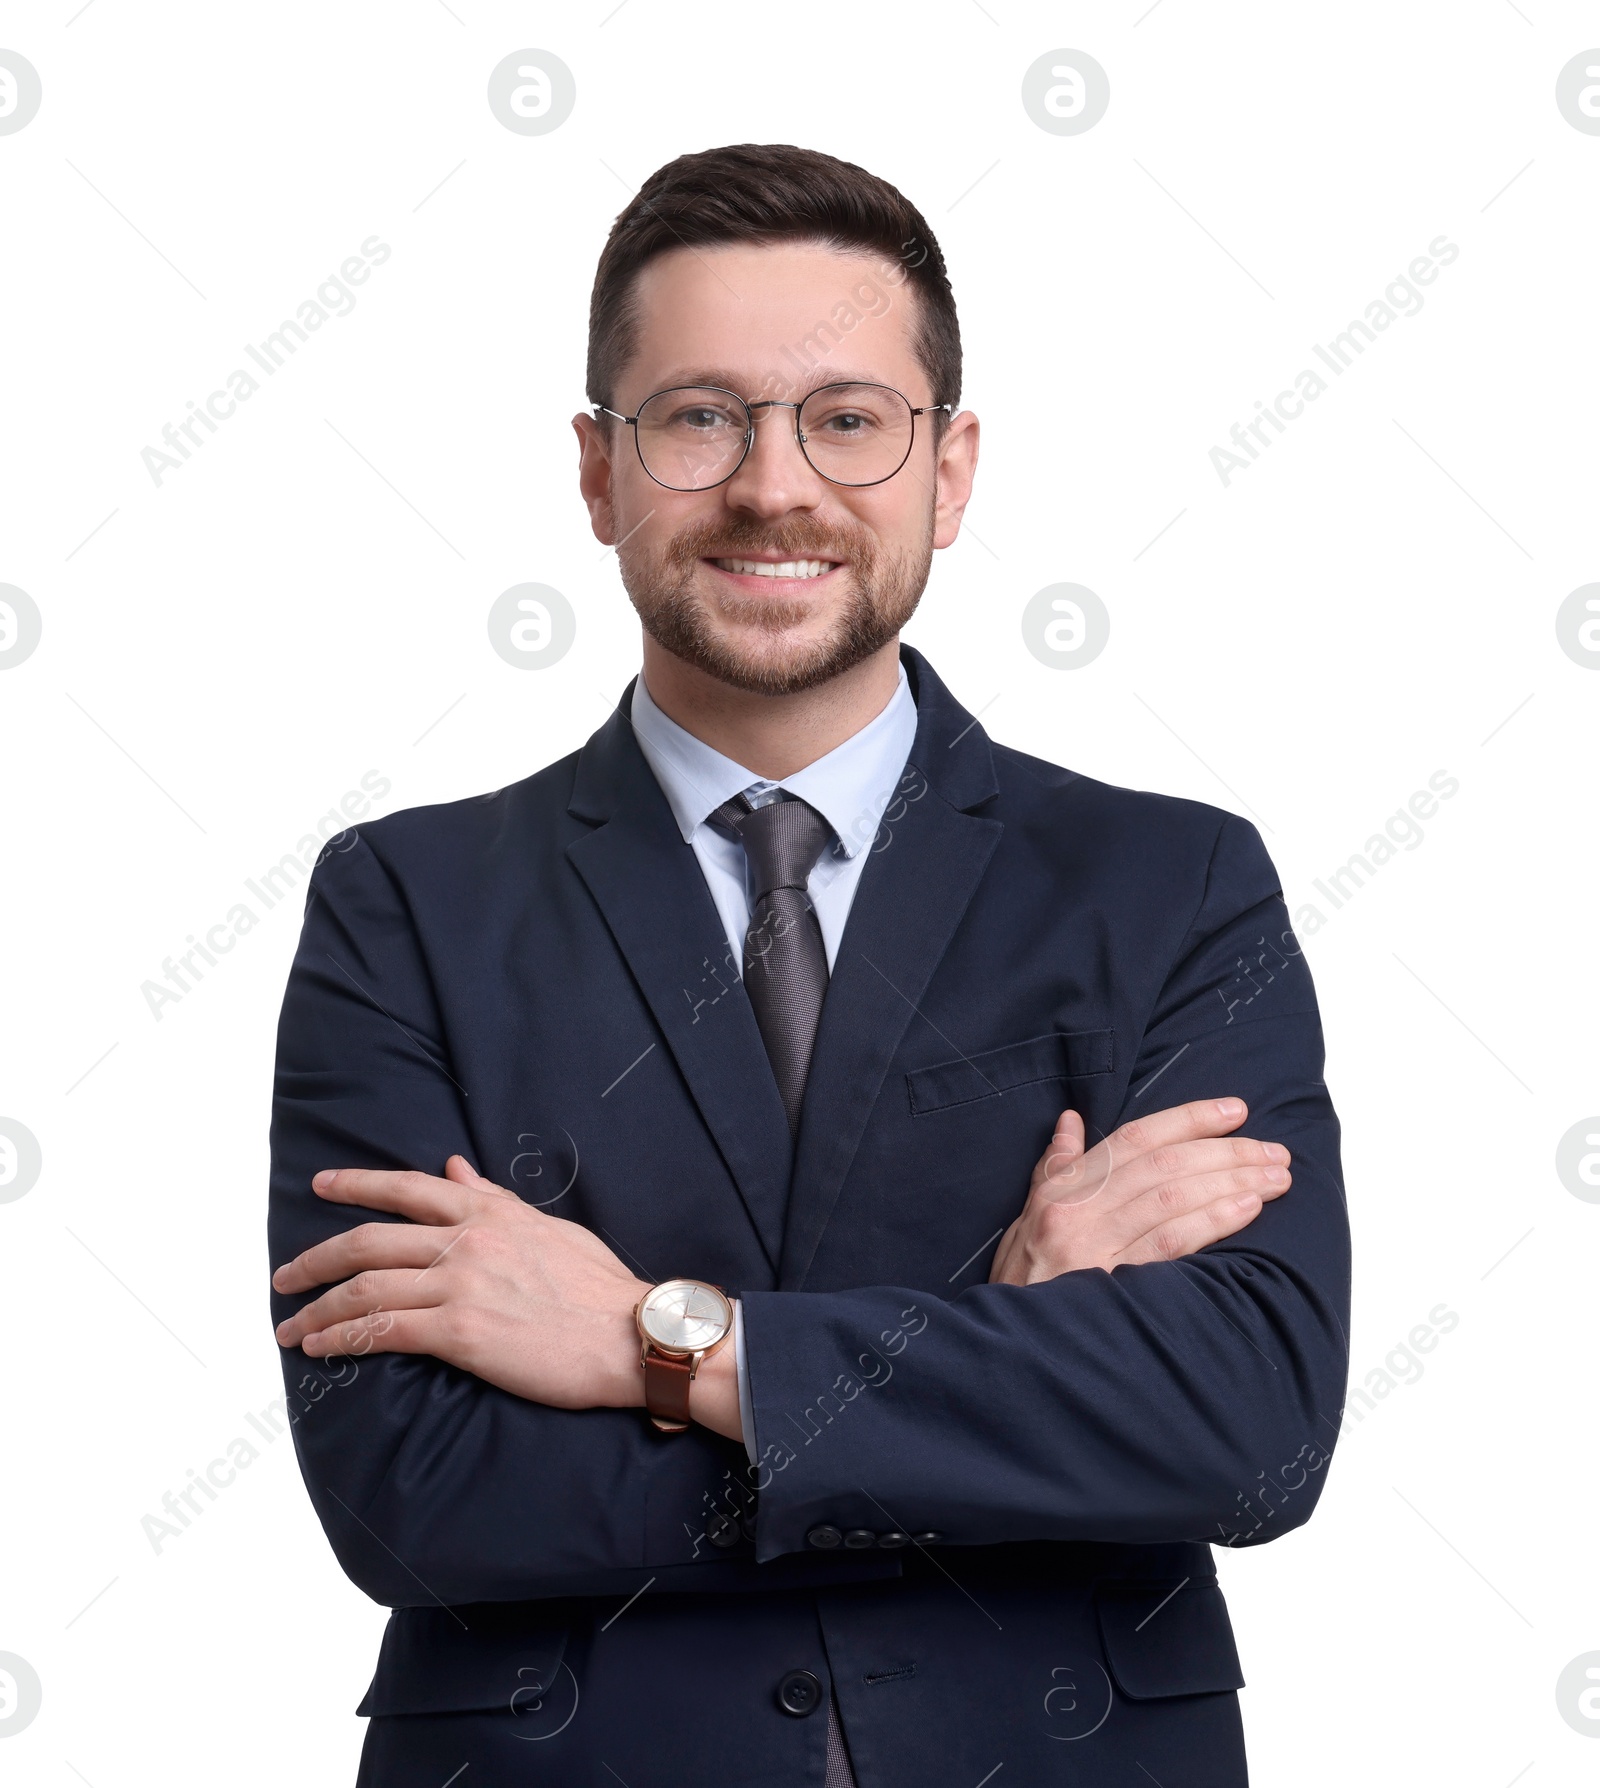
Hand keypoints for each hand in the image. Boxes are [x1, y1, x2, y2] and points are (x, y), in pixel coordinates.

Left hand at [273, 1156, 654, 1410]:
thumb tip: (455, 1170)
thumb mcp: (547, 1227)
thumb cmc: (598, 1286)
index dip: (357, 1183)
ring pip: (366, 1288)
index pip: (407, 1188)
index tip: (322, 1185)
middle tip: (284, 1277)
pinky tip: (323, 1349)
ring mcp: (460, 1284)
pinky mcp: (460, 1332)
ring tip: (292, 1327)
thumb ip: (494, 1199)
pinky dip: (344, 1339)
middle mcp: (466, 1240)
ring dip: (319, 1309)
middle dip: (316, 1260)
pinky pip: (383, 1331)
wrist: (627, 1334)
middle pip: (369, 1240)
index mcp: (487, 1212)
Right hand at [988, 1097, 1290, 1285]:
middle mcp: (1079, 1210)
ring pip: (1173, 1197)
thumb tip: (1071, 1122)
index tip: (1234, 1111)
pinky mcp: (1116, 1284)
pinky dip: (1212, 1220)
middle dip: (1225, 1151)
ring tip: (1276, 1177)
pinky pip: (1172, 1243)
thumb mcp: (1025, 1217)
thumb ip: (1054, 1168)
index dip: (1187, 1119)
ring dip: (1231, 1181)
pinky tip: (1248, 1209)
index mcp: (1063, 1190)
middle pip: (1164, 1165)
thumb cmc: (1022, 1282)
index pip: (1134, 1139)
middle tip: (1274, 1149)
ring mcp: (1096, 1246)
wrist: (1009, 1347)